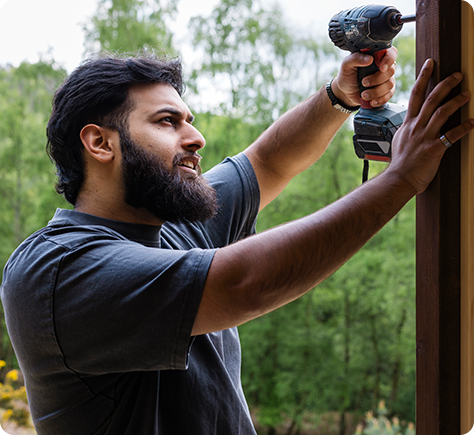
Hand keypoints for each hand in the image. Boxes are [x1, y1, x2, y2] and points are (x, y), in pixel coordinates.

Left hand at [331, 46, 397, 107]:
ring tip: (363, 94)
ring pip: (390, 84)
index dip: (389, 60)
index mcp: (376, 56)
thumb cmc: (347, 75)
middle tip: (363, 82)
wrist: (345, 92)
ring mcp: (386, 79)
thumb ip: (356, 58)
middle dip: (377, 79)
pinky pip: (389, 95)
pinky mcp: (386, 91)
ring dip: (376, 91)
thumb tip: (369, 59)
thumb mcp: (346, 65)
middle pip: (390, 71)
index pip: (391, 52)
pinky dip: (380, 100)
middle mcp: (384, 66)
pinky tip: (371, 101)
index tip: (381, 68)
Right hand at [387, 58, 473, 194]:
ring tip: (468, 94)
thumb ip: (407, 130)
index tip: (430, 64)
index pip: (415, 95)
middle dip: (445, 84)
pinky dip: (463, 128)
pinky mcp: (434, 150)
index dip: (423, 77)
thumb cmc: (400, 164)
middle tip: (458, 74)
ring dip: (457, 101)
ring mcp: (424, 138)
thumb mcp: (399, 141)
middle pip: (431, 99)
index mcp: (408, 124)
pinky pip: (451, 136)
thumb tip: (410, 123)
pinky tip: (473, 123)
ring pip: (441, 113)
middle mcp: (416, 127)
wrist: (398, 180)